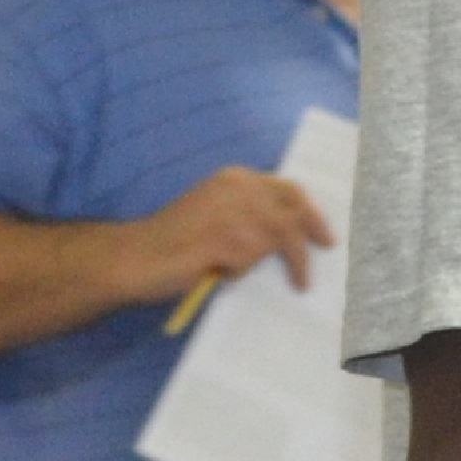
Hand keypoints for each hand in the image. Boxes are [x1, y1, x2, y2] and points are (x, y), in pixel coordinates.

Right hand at [132, 162, 335, 309]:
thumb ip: (248, 214)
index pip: (287, 189)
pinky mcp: (222, 240)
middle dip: (312, 233)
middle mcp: (235, 189)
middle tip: (326, 252)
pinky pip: (251, 261)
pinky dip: (242, 273)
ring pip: (278, 239)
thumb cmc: (173, 243)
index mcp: (233, 179)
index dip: (309, 212)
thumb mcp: (216, 215)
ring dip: (282, 262)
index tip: (323, 234)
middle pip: (292, 210)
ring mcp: (230, 213)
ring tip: (284, 280)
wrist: (133, 257)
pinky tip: (224, 275)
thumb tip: (291, 233)